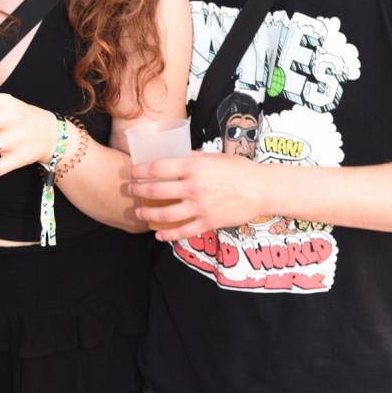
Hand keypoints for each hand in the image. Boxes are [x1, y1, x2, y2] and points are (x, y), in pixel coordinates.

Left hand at [129, 153, 270, 241]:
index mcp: (193, 167)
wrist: (262, 189)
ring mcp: (199, 207)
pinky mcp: (207, 222)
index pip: (157, 168)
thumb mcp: (213, 157)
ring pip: (164, 214)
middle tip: (129, 190)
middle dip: (137, 190)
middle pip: (155, 191)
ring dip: (147, 214)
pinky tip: (158, 235)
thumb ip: (192, 158)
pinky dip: (168, 235)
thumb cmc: (240, 170)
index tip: (130, 171)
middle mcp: (192, 187)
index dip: (139, 170)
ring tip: (139, 212)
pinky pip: (182, 232)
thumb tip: (173, 158)